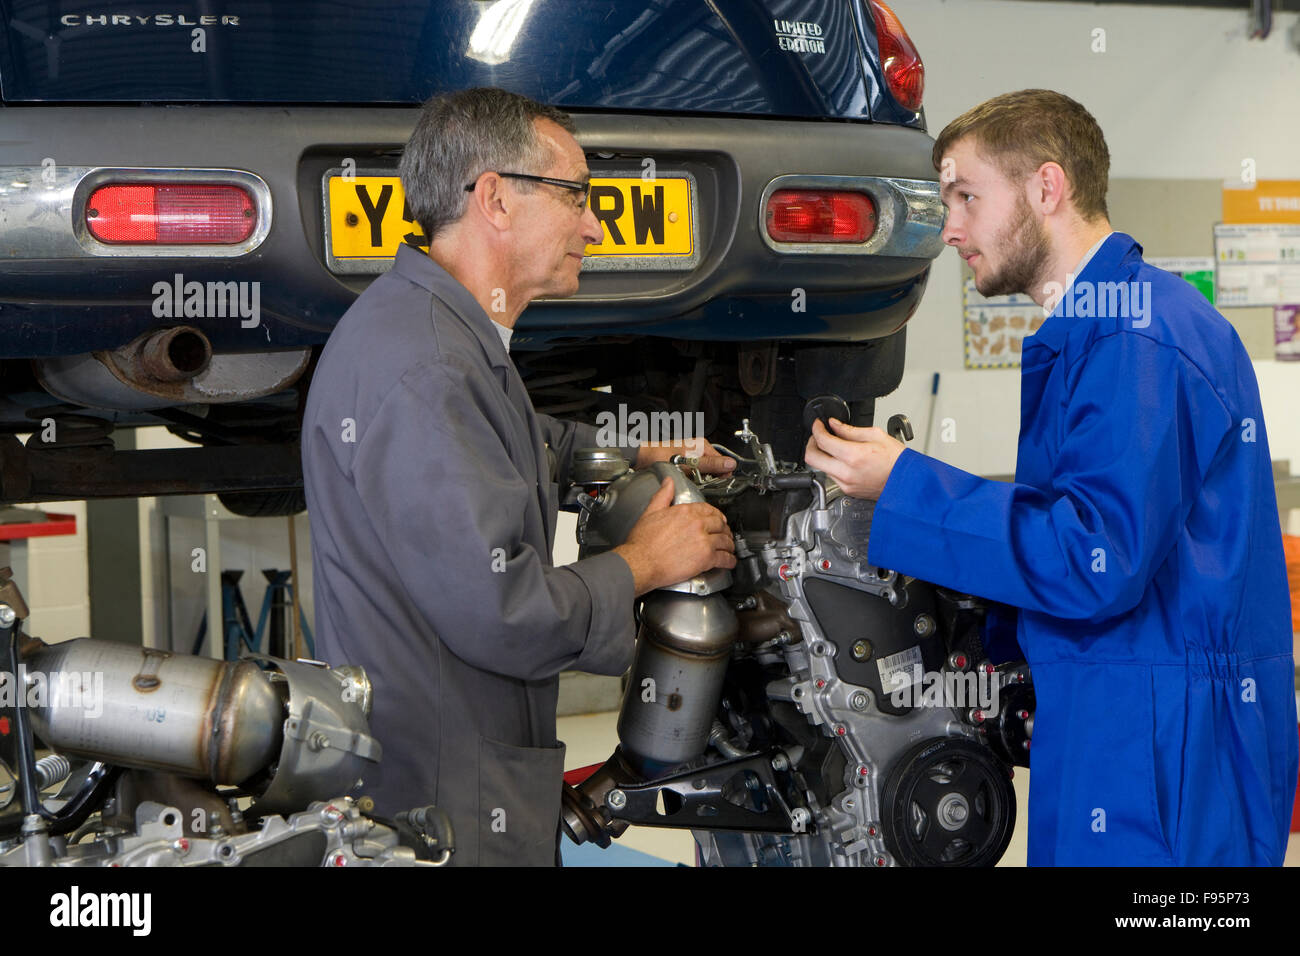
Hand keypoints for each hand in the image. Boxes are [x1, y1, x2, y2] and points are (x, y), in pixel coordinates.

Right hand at [614, 477, 736, 594]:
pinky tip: (729, 562)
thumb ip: (663, 495)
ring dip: (729, 545)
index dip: (716, 515)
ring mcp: (704, 541)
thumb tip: (668, 482)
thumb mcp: (651, 512)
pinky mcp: (706, 558)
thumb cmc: (643, 542)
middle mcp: (697, 524)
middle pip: (720, 524)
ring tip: (729, 549)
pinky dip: (729, 561)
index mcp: (685, 511)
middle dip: (724, 530)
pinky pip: (724, 558)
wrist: (641, 562)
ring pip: (725, 540)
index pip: (709, 509)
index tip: (718, 520)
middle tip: (725, 535)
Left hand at [635, 436, 735, 475]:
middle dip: (710, 477)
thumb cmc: (663, 456)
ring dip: (700, 479)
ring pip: (705, 473)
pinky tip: (686, 479)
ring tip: (691, 479)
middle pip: (714, 468)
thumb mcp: (690, 462)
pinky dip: (693, 479)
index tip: (715, 481)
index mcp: (703, 445)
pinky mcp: (686, 463)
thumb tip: (730, 464)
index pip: (723, 462)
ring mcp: (692, 457)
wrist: (645, 458)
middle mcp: (699, 449)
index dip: (722, 474)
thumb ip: (711, 464)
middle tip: (699, 480)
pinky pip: (696, 474)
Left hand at [803, 418, 904, 499]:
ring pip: (821, 468)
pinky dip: (833, 466)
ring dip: (823, 456)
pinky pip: (832, 476)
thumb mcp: (876, 435)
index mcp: (853, 456)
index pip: (822, 441)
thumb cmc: (897, 461)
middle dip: (811, 444)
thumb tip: (834, 425)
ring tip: (834, 447)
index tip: (818, 425)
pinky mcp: (847, 491)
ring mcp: (846, 484)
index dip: (816, 430)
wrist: (907, 482)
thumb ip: (849, 430)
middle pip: (812, 458)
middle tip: (818, 436)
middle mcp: (846, 473)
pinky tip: (843, 459)